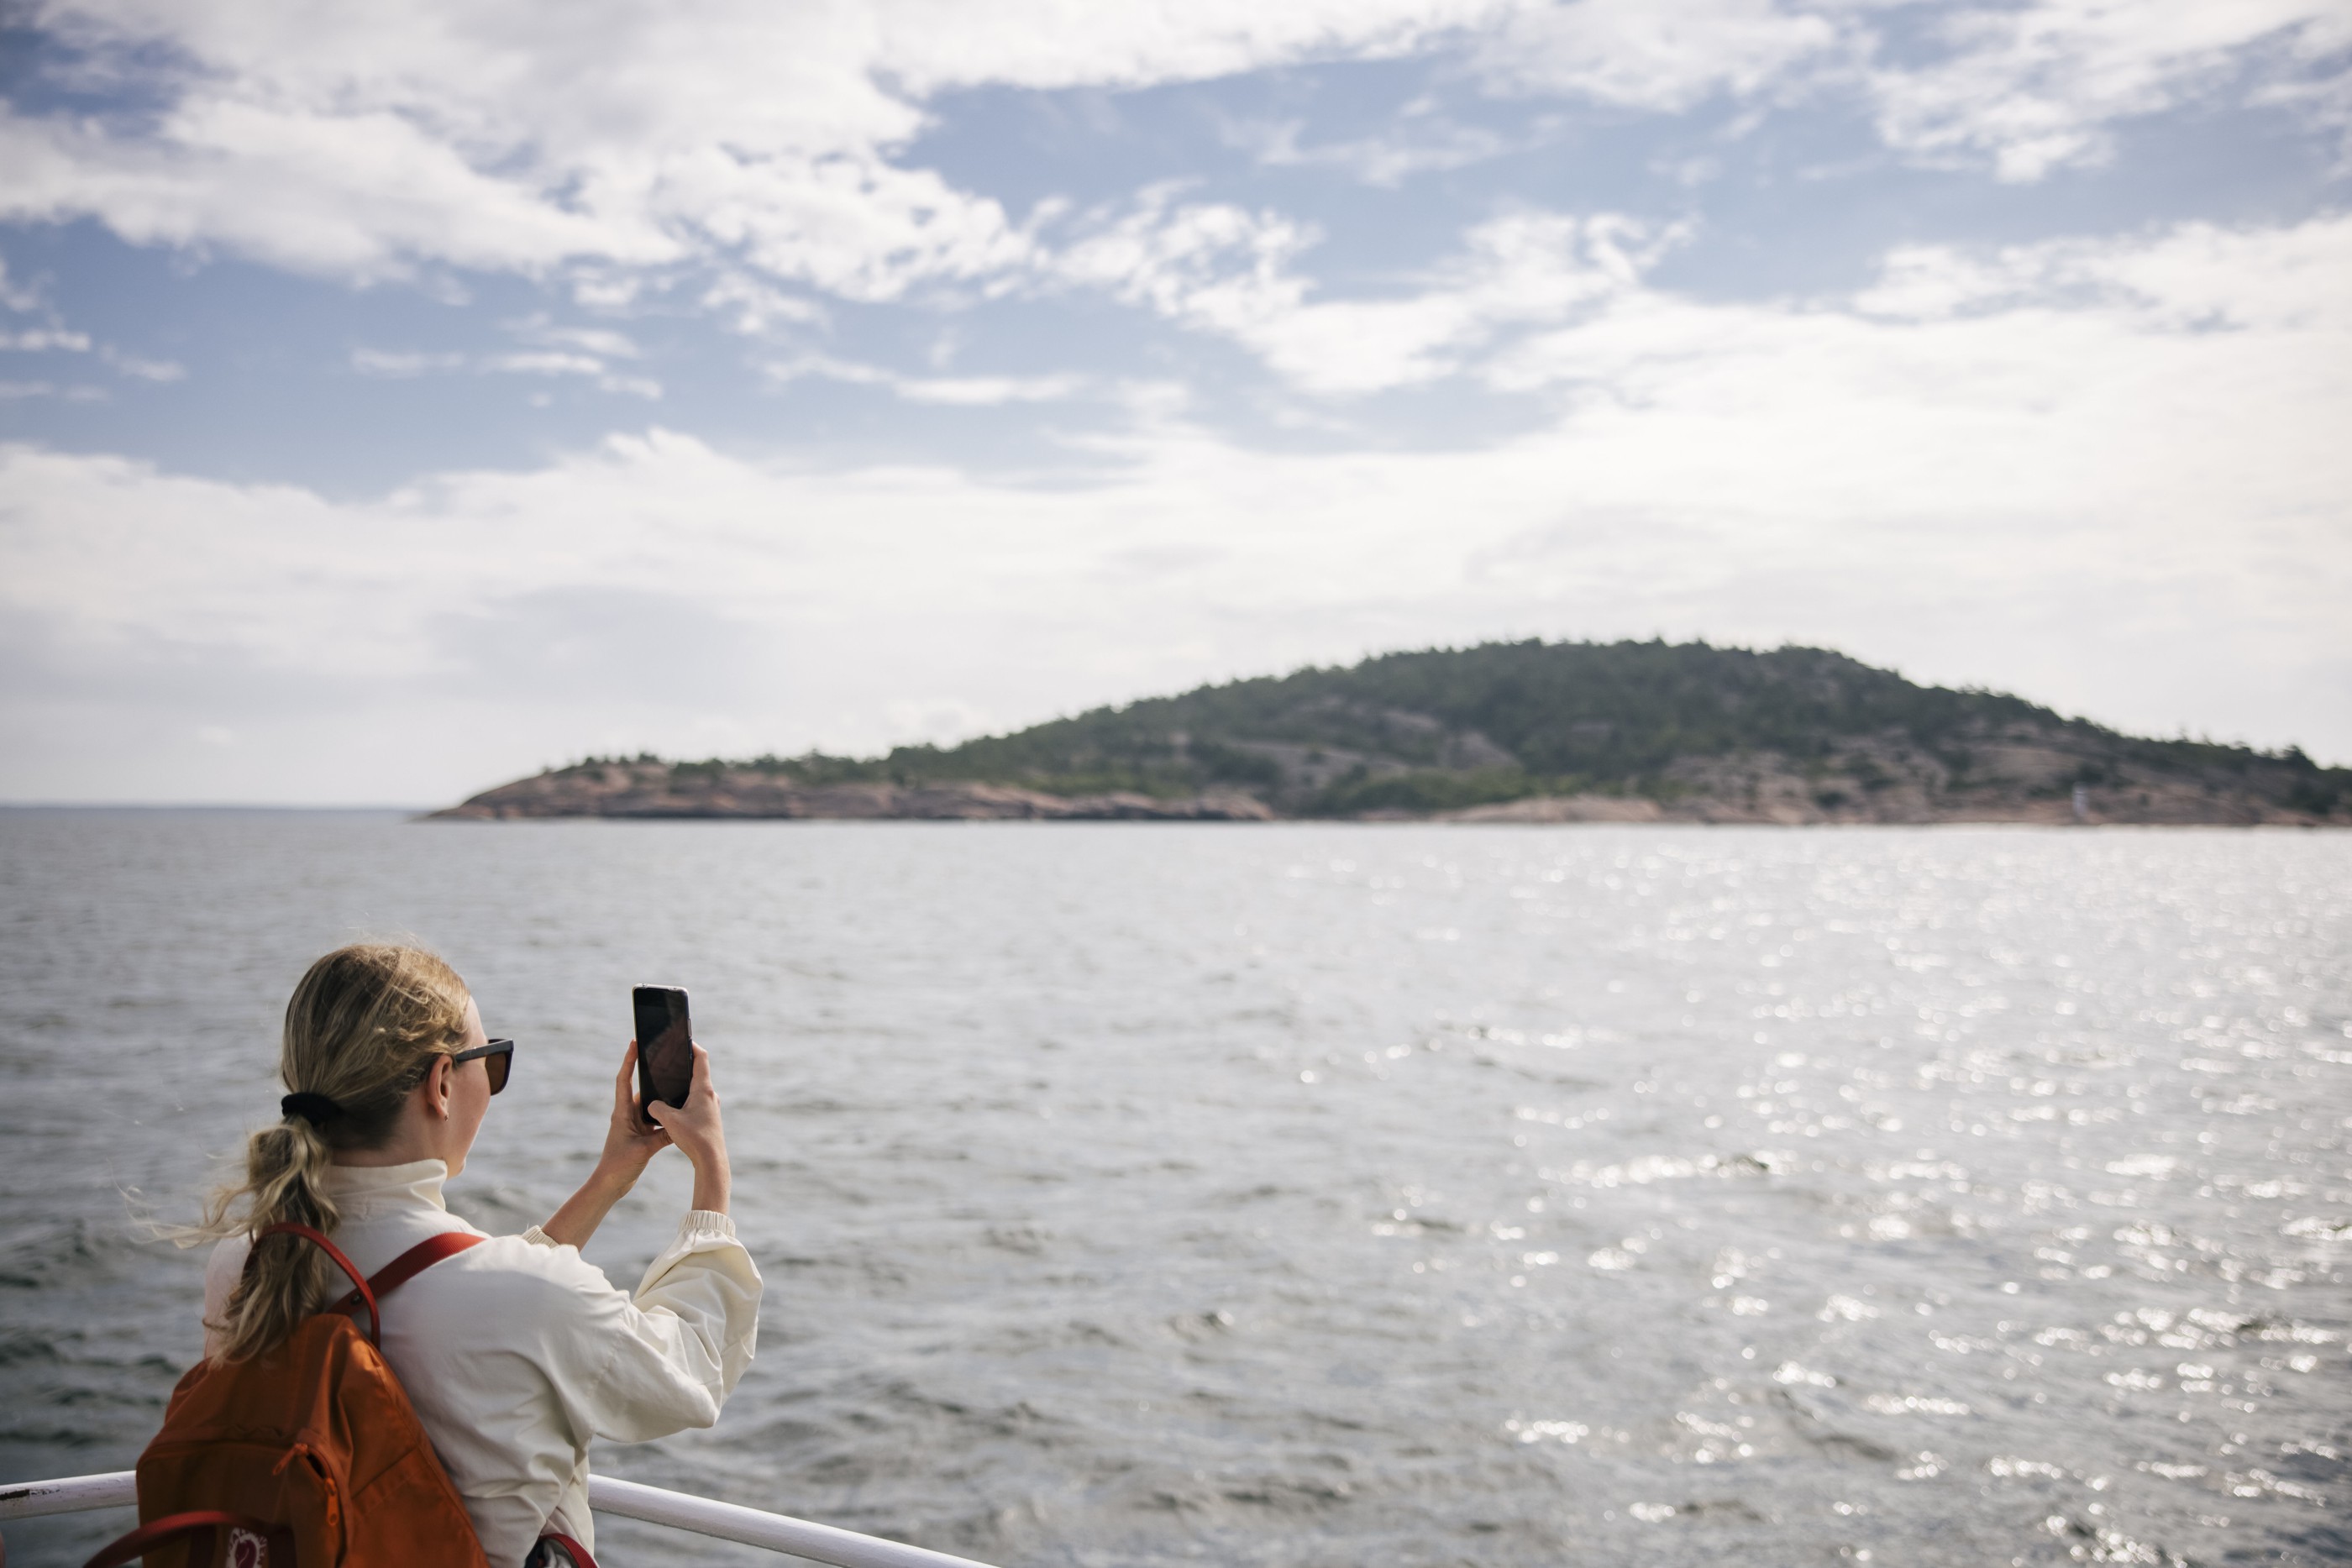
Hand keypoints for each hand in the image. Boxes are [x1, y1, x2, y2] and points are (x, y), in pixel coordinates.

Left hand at [597, 1039, 673, 1182]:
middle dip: (651, 1074)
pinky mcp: (640, 1134)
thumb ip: (663, 1137)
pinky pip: (654, 1118)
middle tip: (664, 1059)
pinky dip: (664, 1114)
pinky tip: (678, 1113)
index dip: (628, 1061)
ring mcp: (633, 1124)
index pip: (624, 1080)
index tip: (634, 1043)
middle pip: (640, 1088)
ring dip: (660, 1096)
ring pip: (649, 1104)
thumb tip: (680, 1125)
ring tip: (676, 1083)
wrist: (610, 1184)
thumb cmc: (620, 1166)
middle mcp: (627, 1115)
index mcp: (622, 1113)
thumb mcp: (644, 1150)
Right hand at [646, 1043, 729, 1214]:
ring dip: (685, 1082)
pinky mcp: (709, 1118)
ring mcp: (711, 1107)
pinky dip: (685, 1097)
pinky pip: (696, 1100)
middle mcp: (710, 1095)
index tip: (681, 1038)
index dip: (691, 1046)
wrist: (712, 1160)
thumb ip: (656, 1107)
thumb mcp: (670, 1120)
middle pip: (699, 1071)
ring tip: (668, 1080)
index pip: (701, 1058)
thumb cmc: (694, 1138)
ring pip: (697, 1088)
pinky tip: (674, 1104)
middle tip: (670, 1057)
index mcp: (703, 1089)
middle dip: (684, 1063)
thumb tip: (651, 1104)